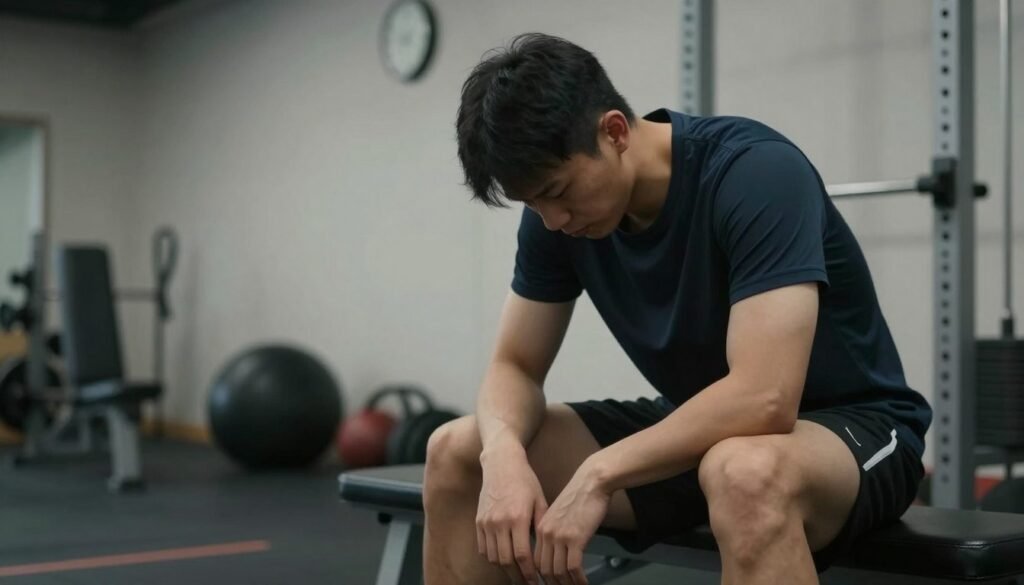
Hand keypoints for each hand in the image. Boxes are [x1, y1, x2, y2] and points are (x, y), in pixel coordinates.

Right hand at [477, 443, 547, 584]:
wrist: (501, 463)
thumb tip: (547, 549)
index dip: (528, 573)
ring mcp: (486, 522)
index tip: (535, 581)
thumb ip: (541, 525)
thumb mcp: (539, 500)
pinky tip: (502, 561)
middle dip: (517, 577)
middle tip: (526, 584)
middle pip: (505, 561)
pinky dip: (492, 558)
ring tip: (516, 575)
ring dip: (504, 570)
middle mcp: (500, 522)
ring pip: (493, 557)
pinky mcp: (478, 520)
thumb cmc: (525, 480)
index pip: (522, 555)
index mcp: (518, 517)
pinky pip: (482, 547)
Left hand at [534, 458, 610, 584]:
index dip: (540, 577)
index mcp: (540, 528)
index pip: (535, 560)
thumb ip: (554, 531)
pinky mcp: (575, 538)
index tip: (548, 584)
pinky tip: (584, 584)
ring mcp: (560, 536)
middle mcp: (546, 534)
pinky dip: (578, 580)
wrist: (592, 482)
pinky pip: (573, 567)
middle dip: (552, 584)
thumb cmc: (579, 496)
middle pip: (544, 569)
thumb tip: (556, 551)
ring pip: (558, 571)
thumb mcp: (558, 513)